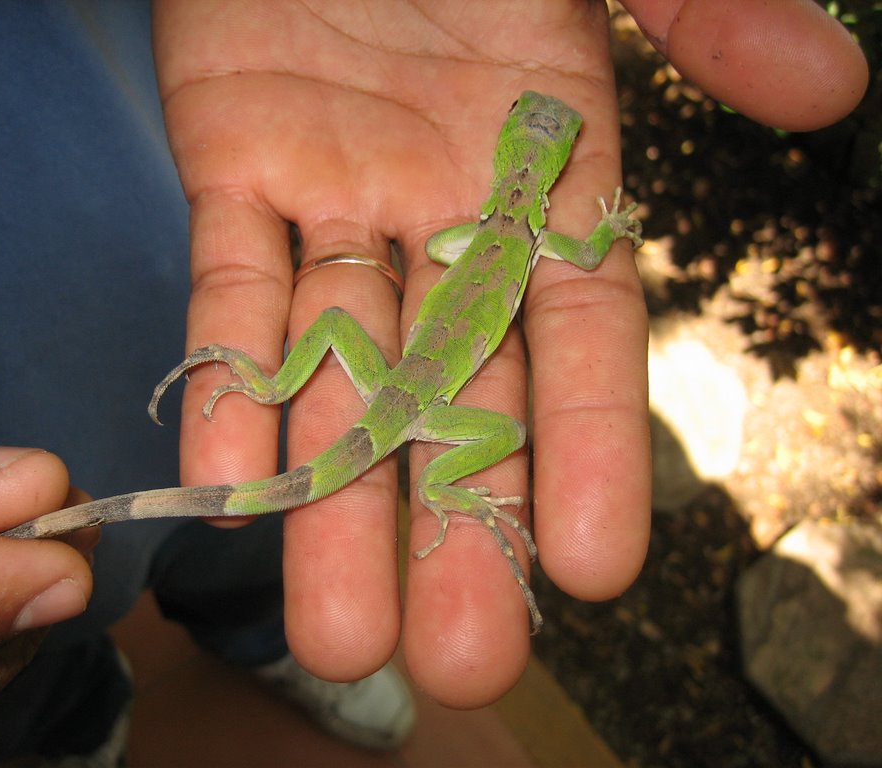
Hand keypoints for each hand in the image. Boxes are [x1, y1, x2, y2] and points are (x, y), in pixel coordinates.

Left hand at [151, 0, 866, 706]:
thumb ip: (709, 13)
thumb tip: (832, 85)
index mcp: (551, 172)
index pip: (579, 338)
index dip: (586, 451)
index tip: (592, 574)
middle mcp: (446, 213)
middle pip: (454, 393)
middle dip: (451, 526)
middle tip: (451, 664)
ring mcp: (335, 198)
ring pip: (336, 370)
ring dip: (332, 499)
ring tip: (335, 631)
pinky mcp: (230, 164)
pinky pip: (230, 289)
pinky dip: (229, 382)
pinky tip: (229, 488)